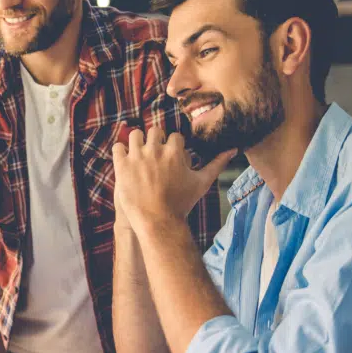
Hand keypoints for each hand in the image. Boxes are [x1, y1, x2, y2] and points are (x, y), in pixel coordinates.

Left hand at [111, 127, 233, 230]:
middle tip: (155, 155)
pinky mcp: (122, 166)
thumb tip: (233, 149)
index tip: (171, 156)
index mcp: (174, 152)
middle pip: (155, 131)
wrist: (158, 222)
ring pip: (135, 134)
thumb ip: (217, 164)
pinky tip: (126, 161)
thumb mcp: (202, 182)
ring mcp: (137, 157)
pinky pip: (118, 147)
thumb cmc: (181, 203)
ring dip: (137, 141)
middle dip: (156, 140)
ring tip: (140, 154)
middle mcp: (155, 150)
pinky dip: (121, 151)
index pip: (174, 136)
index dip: (173, 146)